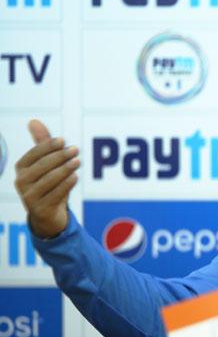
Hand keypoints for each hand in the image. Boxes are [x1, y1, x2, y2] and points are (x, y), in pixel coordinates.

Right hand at [14, 120, 79, 237]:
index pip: (34, 154)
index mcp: (21, 168)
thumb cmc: (48, 184)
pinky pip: (55, 194)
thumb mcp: (46, 164)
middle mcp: (21, 182)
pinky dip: (66, 185)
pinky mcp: (40, 209)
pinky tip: (75, 177)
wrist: (48, 215)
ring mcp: (29, 197)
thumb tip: (34, 121)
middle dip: (59, 157)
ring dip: (64, 169)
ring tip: (77, 162)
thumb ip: (42, 144)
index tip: (63, 140)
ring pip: (49, 180)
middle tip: (75, 150)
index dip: (47, 146)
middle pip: (42, 166)